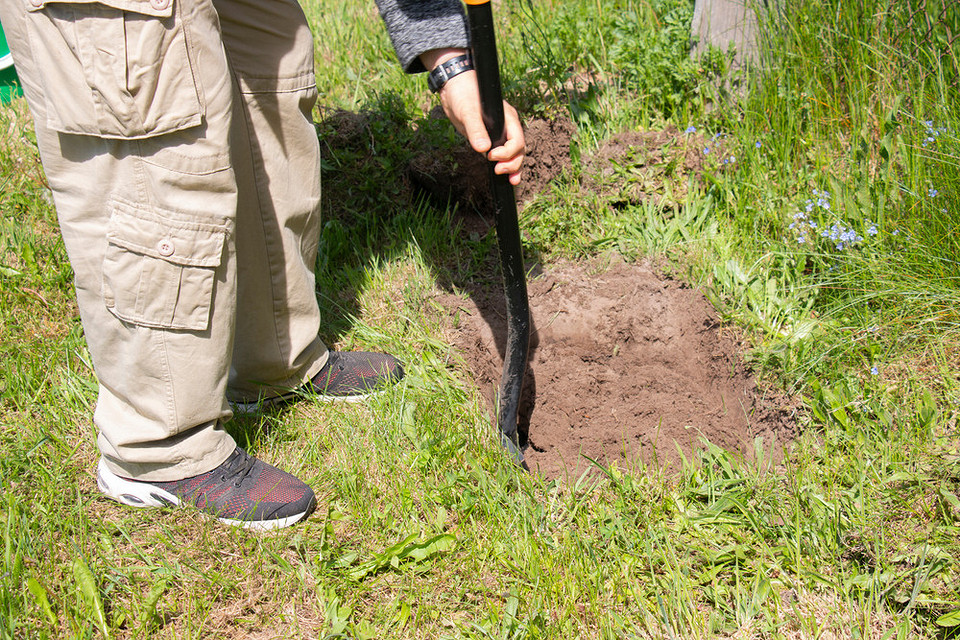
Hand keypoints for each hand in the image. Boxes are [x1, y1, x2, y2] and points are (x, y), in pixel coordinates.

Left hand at [421, 49, 524, 184]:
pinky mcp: (490, 138)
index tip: (490, 157)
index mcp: (507, 118)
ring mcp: (500, 133)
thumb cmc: (464, 94)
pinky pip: (502, 154)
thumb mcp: (468, 111)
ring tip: (510, 181)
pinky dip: (505, 164)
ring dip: (513, 167)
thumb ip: (476, 129)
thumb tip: (483, 149)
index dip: (507, 153)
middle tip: (498, 171)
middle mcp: (507, 127)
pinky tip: (504, 176)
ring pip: (514, 154)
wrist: (454, 88)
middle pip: (519, 150)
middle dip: (513, 163)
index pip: (516, 141)